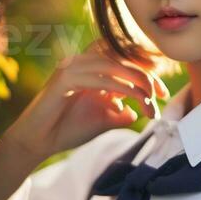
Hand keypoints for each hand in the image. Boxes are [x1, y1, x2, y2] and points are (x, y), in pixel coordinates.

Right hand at [3, 38, 170, 162]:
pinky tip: (135, 99)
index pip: (123, 56)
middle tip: (160, 94)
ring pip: (114, 64)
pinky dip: (122, 88)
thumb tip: (136, 110)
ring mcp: (72, 67)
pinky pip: (101, 78)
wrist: (38, 142)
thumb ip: (120, 111)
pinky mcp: (65, 78)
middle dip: (146, 74)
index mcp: (90, 67)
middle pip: (122, 56)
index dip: (146, 69)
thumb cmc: (68, 129)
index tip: (162, 91)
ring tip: (150, 99)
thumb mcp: (104, 118)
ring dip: (137, 81)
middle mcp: (81, 62)